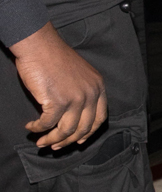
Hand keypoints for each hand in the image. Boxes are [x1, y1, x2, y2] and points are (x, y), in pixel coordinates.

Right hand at [10, 22, 107, 149]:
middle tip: (55, 146)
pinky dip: (38, 128)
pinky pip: (47, 124)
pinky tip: (31, 127)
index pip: (99, 118)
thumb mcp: (79, 74)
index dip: (88, 133)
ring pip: (66, 131)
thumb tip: (73, 117)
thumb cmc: (54, 57)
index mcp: (98, 86)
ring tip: (41, 142)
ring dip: (52, 140)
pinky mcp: (57, 101)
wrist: (39, 45)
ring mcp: (75, 98)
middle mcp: (90, 93)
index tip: (78, 141)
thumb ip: (82, 92)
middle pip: (83, 128)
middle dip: (68, 141)